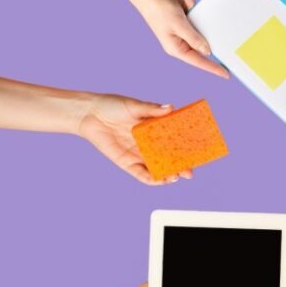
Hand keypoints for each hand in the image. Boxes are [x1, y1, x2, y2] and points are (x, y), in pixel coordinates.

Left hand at [76, 93, 192, 184]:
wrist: (88, 114)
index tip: (197, 154)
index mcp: (156, 130)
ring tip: (175, 177)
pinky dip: (153, 180)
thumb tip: (170, 107)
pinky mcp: (128, 163)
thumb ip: (151, 109)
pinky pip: (143, 175)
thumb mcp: (134, 106)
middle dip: (181, 167)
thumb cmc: (112, 106)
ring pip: (159, 169)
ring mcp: (140, 155)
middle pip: (170, 159)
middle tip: (189, 173)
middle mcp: (150, 144)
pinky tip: (161, 180)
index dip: (187, 149)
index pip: (176, 141)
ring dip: (169, 175)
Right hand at [133, 0, 228, 78]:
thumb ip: (195, 39)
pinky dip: (193, 8)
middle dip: (209, 37)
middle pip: (202, 46)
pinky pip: (196, 17)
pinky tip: (187, 0)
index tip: (227, 74)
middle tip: (225, 38)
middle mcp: (180, 42)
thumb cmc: (158, 10)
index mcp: (176, 48)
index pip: (199, 61)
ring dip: (199, 19)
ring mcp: (183, 31)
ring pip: (201, 30)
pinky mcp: (185, 21)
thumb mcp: (179, 25)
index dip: (214, 68)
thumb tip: (208, 52)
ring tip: (190, 7)